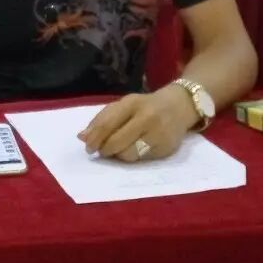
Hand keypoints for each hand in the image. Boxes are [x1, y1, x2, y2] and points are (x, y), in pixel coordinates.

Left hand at [78, 87, 197, 162]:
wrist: (180, 105)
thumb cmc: (146, 105)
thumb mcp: (125, 104)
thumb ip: (102, 119)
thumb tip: (81, 137)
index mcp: (133, 103)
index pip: (108, 124)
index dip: (95, 138)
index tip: (88, 147)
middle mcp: (147, 118)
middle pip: (117, 142)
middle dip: (105, 150)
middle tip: (101, 151)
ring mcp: (158, 134)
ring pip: (129, 154)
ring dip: (118, 156)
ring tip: (118, 150)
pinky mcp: (166, 148)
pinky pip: (142, 159)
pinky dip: (133, 157)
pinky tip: (134, 149)